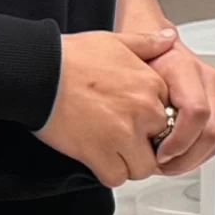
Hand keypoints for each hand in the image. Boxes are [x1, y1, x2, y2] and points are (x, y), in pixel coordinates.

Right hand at [33, 31, 172, 186]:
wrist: (38, 72)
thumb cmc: (70, 58)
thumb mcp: (117, 41)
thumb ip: (148, 43)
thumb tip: (169, 38)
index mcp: (152, 85)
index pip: (175, 116)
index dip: (159, 124)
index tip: (144, 125)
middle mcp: (143, 111)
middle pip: (163, 144)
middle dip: (148, 147)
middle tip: (129, 142)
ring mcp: (123, 133)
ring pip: (143, 166)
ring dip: (131, 163)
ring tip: (116, 154)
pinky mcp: (97, 152)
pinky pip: (116, 176)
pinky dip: (110, 173)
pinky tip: (100, 161)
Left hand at [119, 26, 214, 175]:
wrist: (151, 36)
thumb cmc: (136, 50)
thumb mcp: (125, 59)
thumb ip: (129, 84)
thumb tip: (133, 112)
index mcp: (186, 69)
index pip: (196, 113)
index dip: (179, 141)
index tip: (158, 155)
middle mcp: (206, 81)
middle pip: (211, 131)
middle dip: (185, 157)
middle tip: (160, 166)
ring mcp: (213, 93)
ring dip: (190, 158)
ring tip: (163, 164)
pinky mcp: (213, 104)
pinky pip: (211, 136)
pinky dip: (195, 152)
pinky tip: (173, 156)